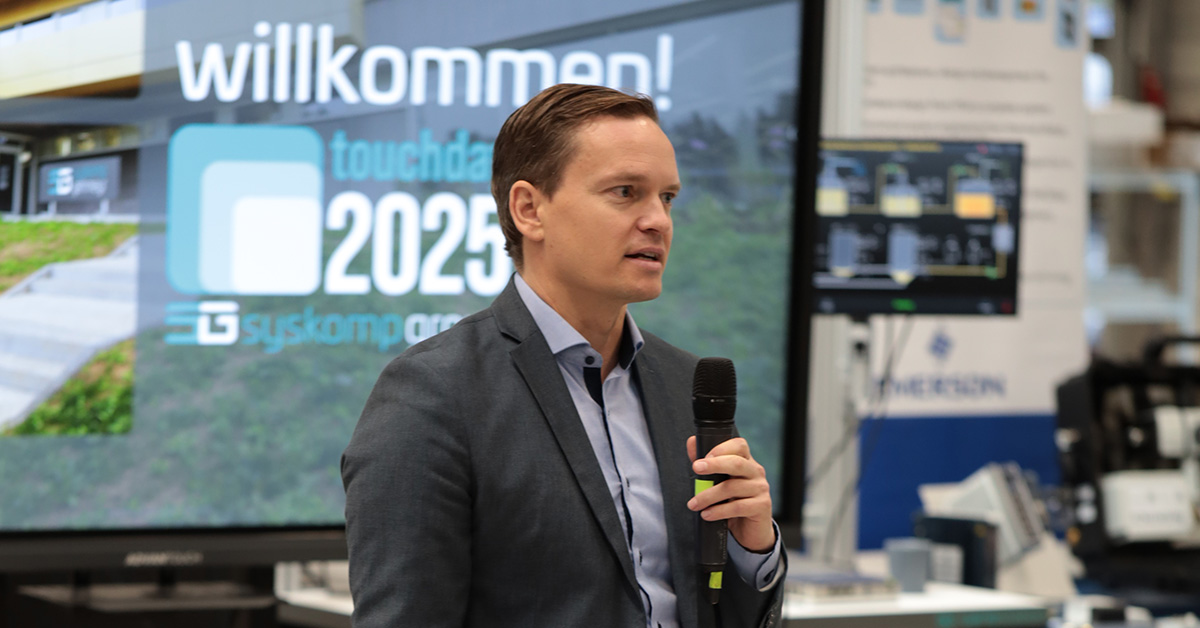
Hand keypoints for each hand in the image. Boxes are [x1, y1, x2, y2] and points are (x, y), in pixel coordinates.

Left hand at [686, 436, 774, 552]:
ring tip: (694, 504)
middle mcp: (756, 472)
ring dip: (709, 495)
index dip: (721, 448)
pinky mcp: (762, 506)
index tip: (702, 458)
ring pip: (732, 487)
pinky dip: (719, 511)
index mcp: (746, 462)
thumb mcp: (719, 482)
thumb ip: (707, 464)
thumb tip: (692, 442)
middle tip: (696, 468)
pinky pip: (738, 507)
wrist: (750, 529)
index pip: (739, 445)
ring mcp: (761, 488)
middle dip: (714, 465)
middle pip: (736, 463)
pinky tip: (707, 514)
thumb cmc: (733, 502)